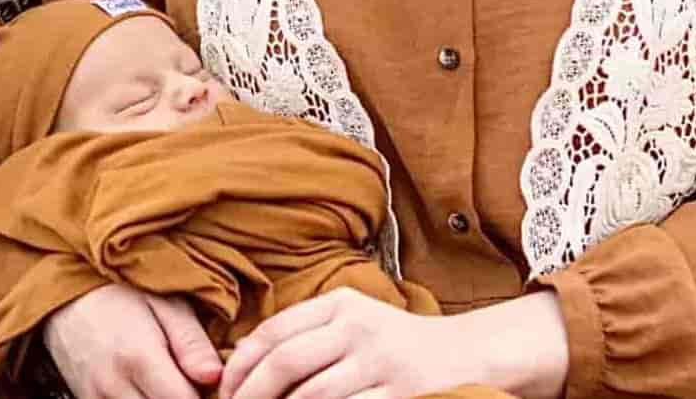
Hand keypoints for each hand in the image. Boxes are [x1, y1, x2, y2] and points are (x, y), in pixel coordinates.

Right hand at [40, 283, 222, 398]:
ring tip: (168, 383)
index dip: (206, 397)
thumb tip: (216, 378)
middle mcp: (114, 387)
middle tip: (190, 382)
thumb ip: (190, 341)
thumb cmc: (119, 291)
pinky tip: (148, 389)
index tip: (211, 384)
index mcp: (139, 357)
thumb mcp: (163, 302)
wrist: (63, 295)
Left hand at [218, 288, 567, 398]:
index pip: (275, 331)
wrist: (471, 356)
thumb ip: (305, 334)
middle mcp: (360, 328)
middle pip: (286, 362)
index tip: (224, 389)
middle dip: (252, 392)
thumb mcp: (354, 323)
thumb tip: (240, 357)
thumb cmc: (398, 345)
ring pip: (313, 395)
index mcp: (342, 305)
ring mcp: (383, 364)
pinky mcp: (404, 395)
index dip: (242, 364)